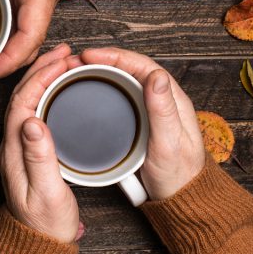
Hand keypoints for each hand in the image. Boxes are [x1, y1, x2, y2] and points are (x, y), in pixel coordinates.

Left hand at [0, 44, 79, 242]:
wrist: (38, 241)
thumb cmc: (45, 221)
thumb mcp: (47, 192)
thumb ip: (39, 158)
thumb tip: (32, 120)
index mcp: (14, 149)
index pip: (23, 100)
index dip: (41, 75)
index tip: (61, 59)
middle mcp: (12, 142)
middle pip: (22, 94)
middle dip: (42, 67)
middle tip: (66, 51)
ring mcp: (20, 144)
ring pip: (28, 99)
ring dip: (43, 76)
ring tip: (63, 60)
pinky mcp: (29, 147)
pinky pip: (35, 108)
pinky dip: (47, 91)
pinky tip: (59, 86)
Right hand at [68, 48, 205, 200]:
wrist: (178, 198)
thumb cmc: (179, 173)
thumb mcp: (170, 143)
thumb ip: (163, 110)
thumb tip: (156, 75)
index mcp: (170, 97)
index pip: (140, 65)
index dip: (114, 56)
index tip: (89, 55)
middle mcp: (158, 98)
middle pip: (127, 68)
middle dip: (100, 60)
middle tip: (73, 61)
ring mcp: (145, 109)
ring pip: (120, 81)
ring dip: (97, 72)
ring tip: (74, 71)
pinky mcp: (135, 121)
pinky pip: (116, 96)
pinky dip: (99, 88)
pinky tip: (84, 91)